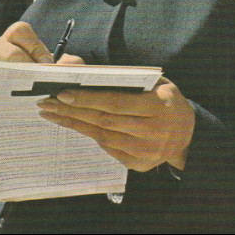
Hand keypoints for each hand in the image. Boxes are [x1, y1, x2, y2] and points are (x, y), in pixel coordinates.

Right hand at [0, 21, 83, 102]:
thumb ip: (70, 62)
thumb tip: (68, 69)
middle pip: (11, 55)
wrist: (24, 86)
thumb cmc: (43, 69)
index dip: (37, 50)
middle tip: (40, 84)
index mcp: (16, 33)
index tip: (48, 66)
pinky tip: (16, 108)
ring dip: (14, 87)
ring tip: (30, 98)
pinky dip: (1, 102)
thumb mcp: (59, 62)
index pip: (23, 34)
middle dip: (28, 70)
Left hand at [38, 77, 194, 171]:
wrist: (187, 133)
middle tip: (47, 104)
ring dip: (75, 125)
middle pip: (103, 121)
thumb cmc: (165, 99)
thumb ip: (122, 76)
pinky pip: (109, 149)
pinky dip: (92, 136)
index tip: (62, 94)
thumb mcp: (153, 80)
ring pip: (103, 137)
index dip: (87, 99)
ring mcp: (145, 151)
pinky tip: (77, 125)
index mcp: (155, 106)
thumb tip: (83, 70)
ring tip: (54, 115)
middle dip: (72, 112)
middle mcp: (151, 131)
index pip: (114, 102)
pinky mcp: (139, 164)